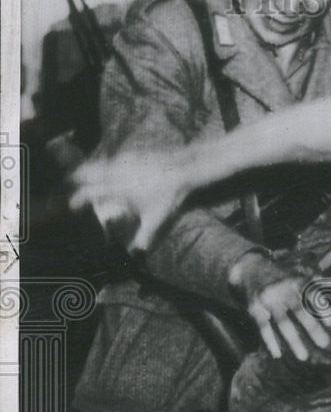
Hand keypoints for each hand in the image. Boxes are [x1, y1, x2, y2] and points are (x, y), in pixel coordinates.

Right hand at [68, 149, 187, 250]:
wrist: (183, 169)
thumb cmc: (169, 195)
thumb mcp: (155, 221)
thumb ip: (143, 240)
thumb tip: (134, 256)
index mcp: (115, 190)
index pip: (86, 194)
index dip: (76, 201)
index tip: (71, 207)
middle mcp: (114, 173)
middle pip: (85, 173)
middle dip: (74, 179)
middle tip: (67, 184)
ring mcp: (122, 161)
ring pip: (97, 163)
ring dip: (87, 169)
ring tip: (82, 175)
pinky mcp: (132, 154)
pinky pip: (111, 159)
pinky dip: (105, 164)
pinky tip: (109, 169)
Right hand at [229, 252, 330, 360]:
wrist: (248, 268)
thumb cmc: (280, 273)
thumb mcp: (297, 271)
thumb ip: (314, 278)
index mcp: (295, 280)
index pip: (312, 295)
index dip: (322, 308)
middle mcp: (282, 290)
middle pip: (299, 311)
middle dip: (313, 329)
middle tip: (324, 343)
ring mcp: (268, 301)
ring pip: (283, 323)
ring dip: (294, 341)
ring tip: (303, 357)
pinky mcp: (255, 309)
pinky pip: (263, 328)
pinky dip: (270, 341)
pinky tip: (277, 354)